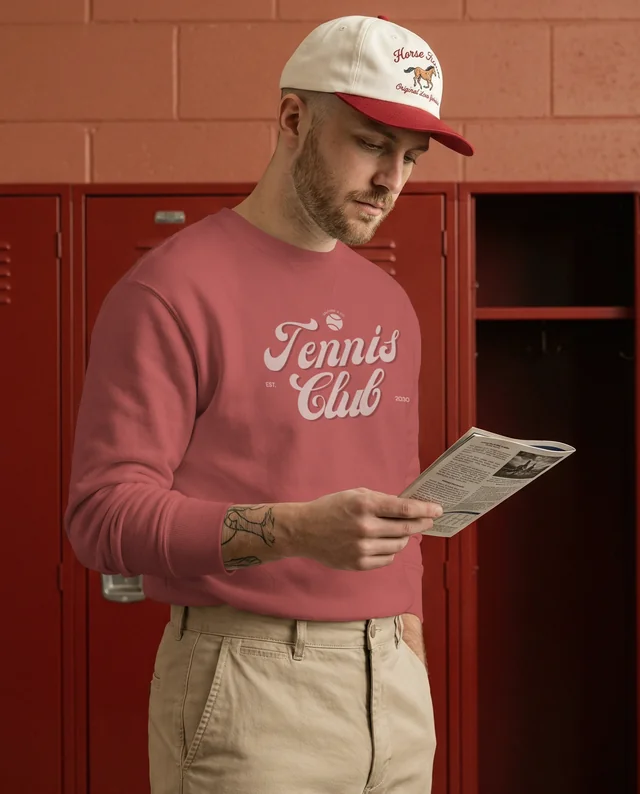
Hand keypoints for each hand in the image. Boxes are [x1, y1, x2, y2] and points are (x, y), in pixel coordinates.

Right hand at [289, 487, 441, 570]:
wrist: (304, 530)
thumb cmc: (331, 508)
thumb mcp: (355, 494)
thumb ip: (381, 500)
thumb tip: (408, 507)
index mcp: (365, 505)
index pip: (404, 509)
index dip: (425, 510)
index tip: (438, 510)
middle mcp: (365, 527)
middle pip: (406, 528)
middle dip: (422, 524)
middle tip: (429, 521)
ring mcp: (362, 548)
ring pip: (398, 545)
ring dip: (404, 537)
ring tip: (400, 531)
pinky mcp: (359, 563)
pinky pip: (387, 559)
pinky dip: (391, 551)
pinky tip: (385, 543)